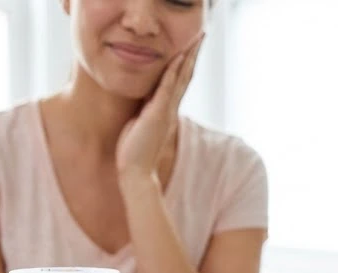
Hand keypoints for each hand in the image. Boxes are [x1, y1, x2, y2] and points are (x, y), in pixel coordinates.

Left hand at [116, 35, 204, 188]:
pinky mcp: (157, 114)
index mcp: (166, 109)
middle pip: (186, 75)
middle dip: (193, 54)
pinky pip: (167, 89)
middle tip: (202, 35)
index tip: (191, 46)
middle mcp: (170, 108)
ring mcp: (165, 111)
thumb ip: (147, 112)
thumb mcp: (141, 125)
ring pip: (181, 78)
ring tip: (196, 40)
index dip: (186, 62)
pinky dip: (173, 72)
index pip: (179, 81)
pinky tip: (178, 58)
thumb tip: (145, 103)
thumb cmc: (135, 152)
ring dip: (188, 57)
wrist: (136, 172)